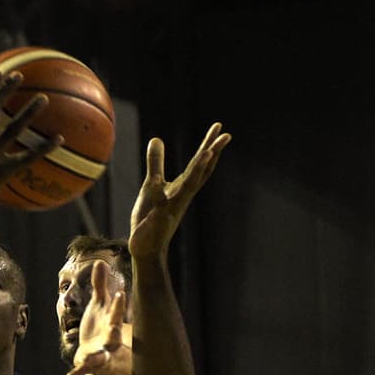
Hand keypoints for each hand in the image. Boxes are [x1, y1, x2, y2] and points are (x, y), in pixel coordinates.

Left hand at [67, 260, 132, 374]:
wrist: (97, 352)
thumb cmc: (100, 326)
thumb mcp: (98, 305)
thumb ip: (100, 285)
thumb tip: (100, 261)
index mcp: (110, 321)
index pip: (115, 311)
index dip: (118, 304)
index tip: (120, 294)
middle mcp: (109, 337)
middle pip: (113, 333)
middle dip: (113, 329)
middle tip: (114, 327)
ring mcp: (100, 351)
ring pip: (101, 354)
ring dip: (97, 355)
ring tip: (92, 356)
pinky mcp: (89, 363)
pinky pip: (83, 369)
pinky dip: (77, 373)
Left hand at [129, 122, 230, 258]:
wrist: (148, 247)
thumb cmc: (151, 215)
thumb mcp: (152, 185)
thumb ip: (156, 163)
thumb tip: (157, 139)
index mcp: (182, 187)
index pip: (199, 164)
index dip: (209, 146)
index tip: (219, 128)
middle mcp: (182, 195)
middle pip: (200, 171)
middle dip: (212, 153)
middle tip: (226, 135)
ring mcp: (172, 206)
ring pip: (188, 187)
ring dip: (198, 170)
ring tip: (207, 152)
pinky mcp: (158, 218)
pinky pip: (159, 204)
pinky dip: (159, 193)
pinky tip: (155, 180)